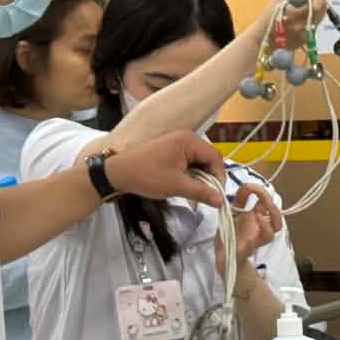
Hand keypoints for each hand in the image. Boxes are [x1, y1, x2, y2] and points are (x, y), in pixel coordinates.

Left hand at [106, 130, 223, 207]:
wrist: (117, 173)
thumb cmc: (147, 176)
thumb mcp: (176, 186)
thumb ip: (201, 192)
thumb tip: (221, 201)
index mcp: (189, 141)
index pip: (215, 158)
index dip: (219, 177)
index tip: (216, 195)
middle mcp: (186, 137)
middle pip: (208, 159)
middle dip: (208, 178)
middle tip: (206, 196)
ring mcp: (177, 143)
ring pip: (198, 162)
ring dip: (199, 178)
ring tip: (194, 193)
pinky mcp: (171, 150)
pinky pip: (188, 162)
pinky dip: (189, 175)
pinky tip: (185, 187)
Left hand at [215, 182, 283, 274]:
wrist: (224, 260)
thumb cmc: (228, 238)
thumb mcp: (229, 216)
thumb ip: (236, 203)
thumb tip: (241, 186)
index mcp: (253, 214)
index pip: (261, 198)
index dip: (257, 189)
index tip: (248, 186)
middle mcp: (259, 223)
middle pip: (273, 207)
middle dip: (267, 196)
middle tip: (258, 191)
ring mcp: (259, 234)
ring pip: (277, 224)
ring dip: (274, 213)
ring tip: (267, 205)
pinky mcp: (254, 244)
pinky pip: (267, 236)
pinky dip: (266, 227)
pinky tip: (259, 219)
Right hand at [268, 0, 328, 57]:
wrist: (262, 39)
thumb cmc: (268, 17)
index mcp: (297, 16)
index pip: (316, 3)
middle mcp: (304, 27)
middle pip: (321, 11)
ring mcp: (306, 35)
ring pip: (319, 18)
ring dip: (317, 7)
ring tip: (309, 1)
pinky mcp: (306, 40)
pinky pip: (314, 24)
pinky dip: (312, 16)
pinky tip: (303, 13)